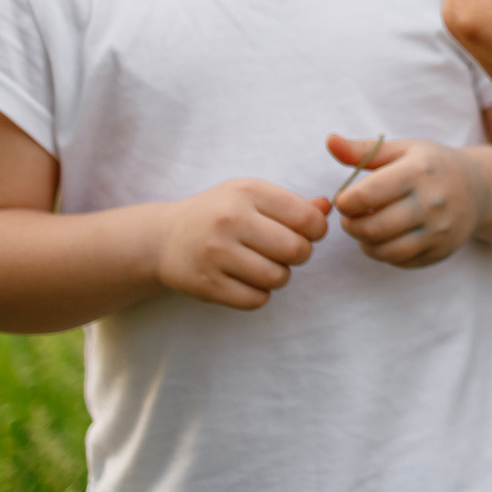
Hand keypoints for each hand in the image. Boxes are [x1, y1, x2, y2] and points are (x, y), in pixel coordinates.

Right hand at [154, 177, 328, 309]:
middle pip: (296, 250)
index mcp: (248, 192)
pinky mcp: (207, 285)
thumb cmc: (219, 213)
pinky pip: (256, 300)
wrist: (164, 238)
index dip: (316, 231)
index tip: (306, 232)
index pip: (307, 218)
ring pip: (278, 278)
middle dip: (299, 255)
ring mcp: (216, 254)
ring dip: (279, 276)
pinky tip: (247, 279)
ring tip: (263, 264)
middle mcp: (231, 220)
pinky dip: (259, 294)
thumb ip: (293, 203)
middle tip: (284, 251)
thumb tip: (327, 209)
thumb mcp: (251, 196)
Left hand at [327, 134, 491, 267]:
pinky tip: (384, 239)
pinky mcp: (442, 251)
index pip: (366, 195)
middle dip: (351, 225)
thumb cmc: (430, 165)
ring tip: (364, 229)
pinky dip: (384, 253)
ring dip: (364, 243)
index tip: (345, 199)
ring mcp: (440, 230)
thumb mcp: (402, 150)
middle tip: (350, 218)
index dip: (345, 201)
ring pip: (385, 250)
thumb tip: (329, 141)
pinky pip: (400, 261)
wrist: (478, 189)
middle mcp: (433, 202)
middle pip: (372, 227)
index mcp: (419, 171)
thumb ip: (363, 150)